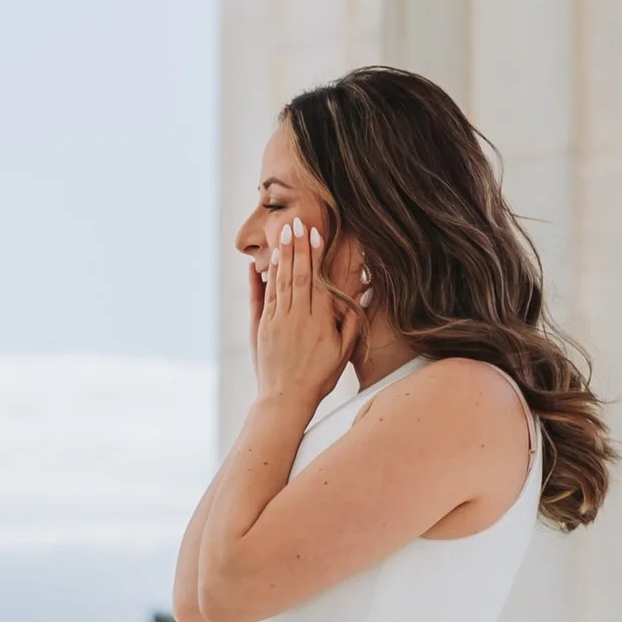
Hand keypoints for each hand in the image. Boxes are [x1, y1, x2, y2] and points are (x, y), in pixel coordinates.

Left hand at [250, 218, 357, 413]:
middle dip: (296, 247)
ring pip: (280, 282)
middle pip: (297, 274)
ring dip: (282, 256)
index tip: (315, 234)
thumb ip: (350, 325)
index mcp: (318, 321)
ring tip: (283, 234)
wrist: (285, 399)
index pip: (317, 279)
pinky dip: (263, 279)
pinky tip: (264, 264)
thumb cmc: (319, 377)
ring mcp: (277, 321)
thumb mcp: (342, 354)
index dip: (315, 255)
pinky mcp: (262, 327)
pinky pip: (264, 297)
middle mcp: (296, 317)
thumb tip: (360, 300)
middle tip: (296, 222)